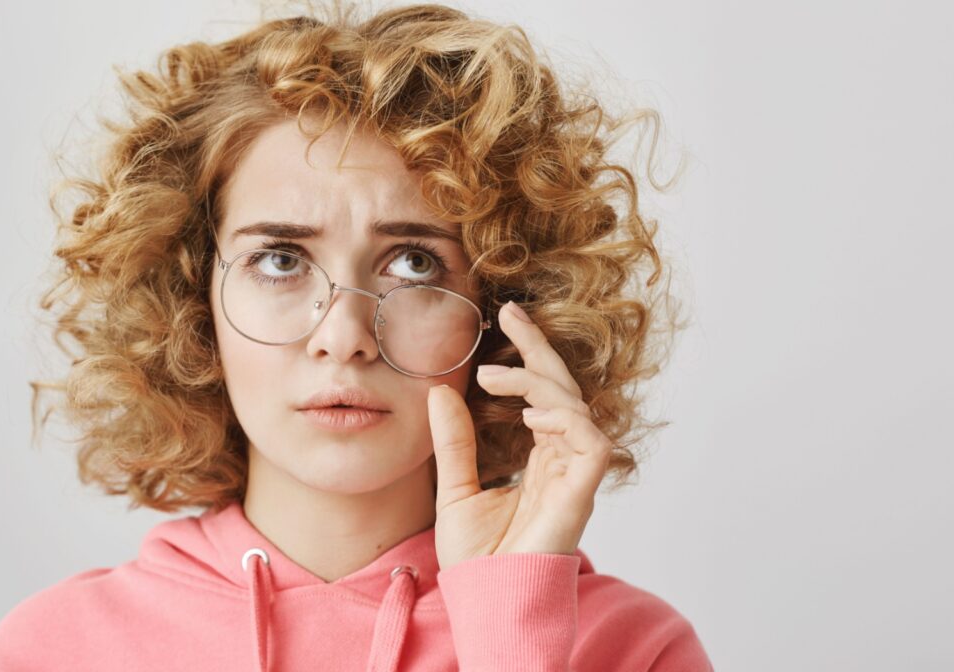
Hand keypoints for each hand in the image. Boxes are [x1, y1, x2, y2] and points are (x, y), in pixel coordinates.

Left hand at [427, 300, 611, 571]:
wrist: (487, 601)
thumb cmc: (479, 559)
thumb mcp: (455, 488)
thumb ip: (455, 442)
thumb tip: (441, 392)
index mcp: (539, 457)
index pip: (541, 393)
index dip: (528, 354)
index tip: (505, 317)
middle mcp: (561, 460)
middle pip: (562, 388)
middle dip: (539, 348)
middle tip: (511, 313)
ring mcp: (574, 476)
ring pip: (575, 406)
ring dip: (538, 382)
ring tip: (495, 377)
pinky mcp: (580, 493)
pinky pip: (591, 442)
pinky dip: (565, 419)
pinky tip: (531, 415)